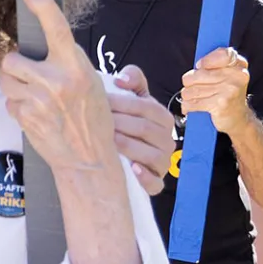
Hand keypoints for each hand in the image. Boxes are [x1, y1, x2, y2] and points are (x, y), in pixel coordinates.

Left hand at [0, 0, 121, 177]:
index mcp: (76, 68)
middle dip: (16, 65)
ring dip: (16, 86)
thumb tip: (43, 44)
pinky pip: (10, 102)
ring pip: (7, 80)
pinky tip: (37, 115)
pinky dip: (19, 107)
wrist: (89, 158)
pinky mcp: (26, 117)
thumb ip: (67, 63)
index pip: (57, 30)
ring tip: (36, 98)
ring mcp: (39, 100)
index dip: (43, 8)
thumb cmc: (92, 118)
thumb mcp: (90, 82)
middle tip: (30, 75)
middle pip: (13, 59)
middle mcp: (56, 81)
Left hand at [109, 66, 174, 194]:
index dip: (123, 103)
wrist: (124, 150)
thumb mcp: (132, 98)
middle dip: (119, 123)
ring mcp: (163, 162)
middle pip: (145, 129)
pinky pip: (155, 183)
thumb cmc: (127, 120)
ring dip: (127, 147)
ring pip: (151, 155)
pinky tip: (131, 169)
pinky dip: (144, 178)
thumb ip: (132, 79)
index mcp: (162, 118)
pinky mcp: (156, 182)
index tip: (101, 100)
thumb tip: (122, 80)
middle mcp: (167, 140)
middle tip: (95, 121)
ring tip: (107, 141)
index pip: (147, 107)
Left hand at [181, 46, 252, 135]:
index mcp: (239, 65)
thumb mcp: (227, 74)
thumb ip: (215, 63)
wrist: (238, 118)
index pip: (223, 54)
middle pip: (198, 73)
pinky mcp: (220, 105)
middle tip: (194, 86)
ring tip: (194, 98)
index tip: (200, 66)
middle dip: (190, 81)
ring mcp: (229, 91)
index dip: (207, 60)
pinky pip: (192, 102)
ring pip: (191, 89)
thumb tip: (197, 65)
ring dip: (187, 95)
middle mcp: (237, 76)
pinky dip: (187, 106)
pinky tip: (192, 107)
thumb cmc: (227, 93)